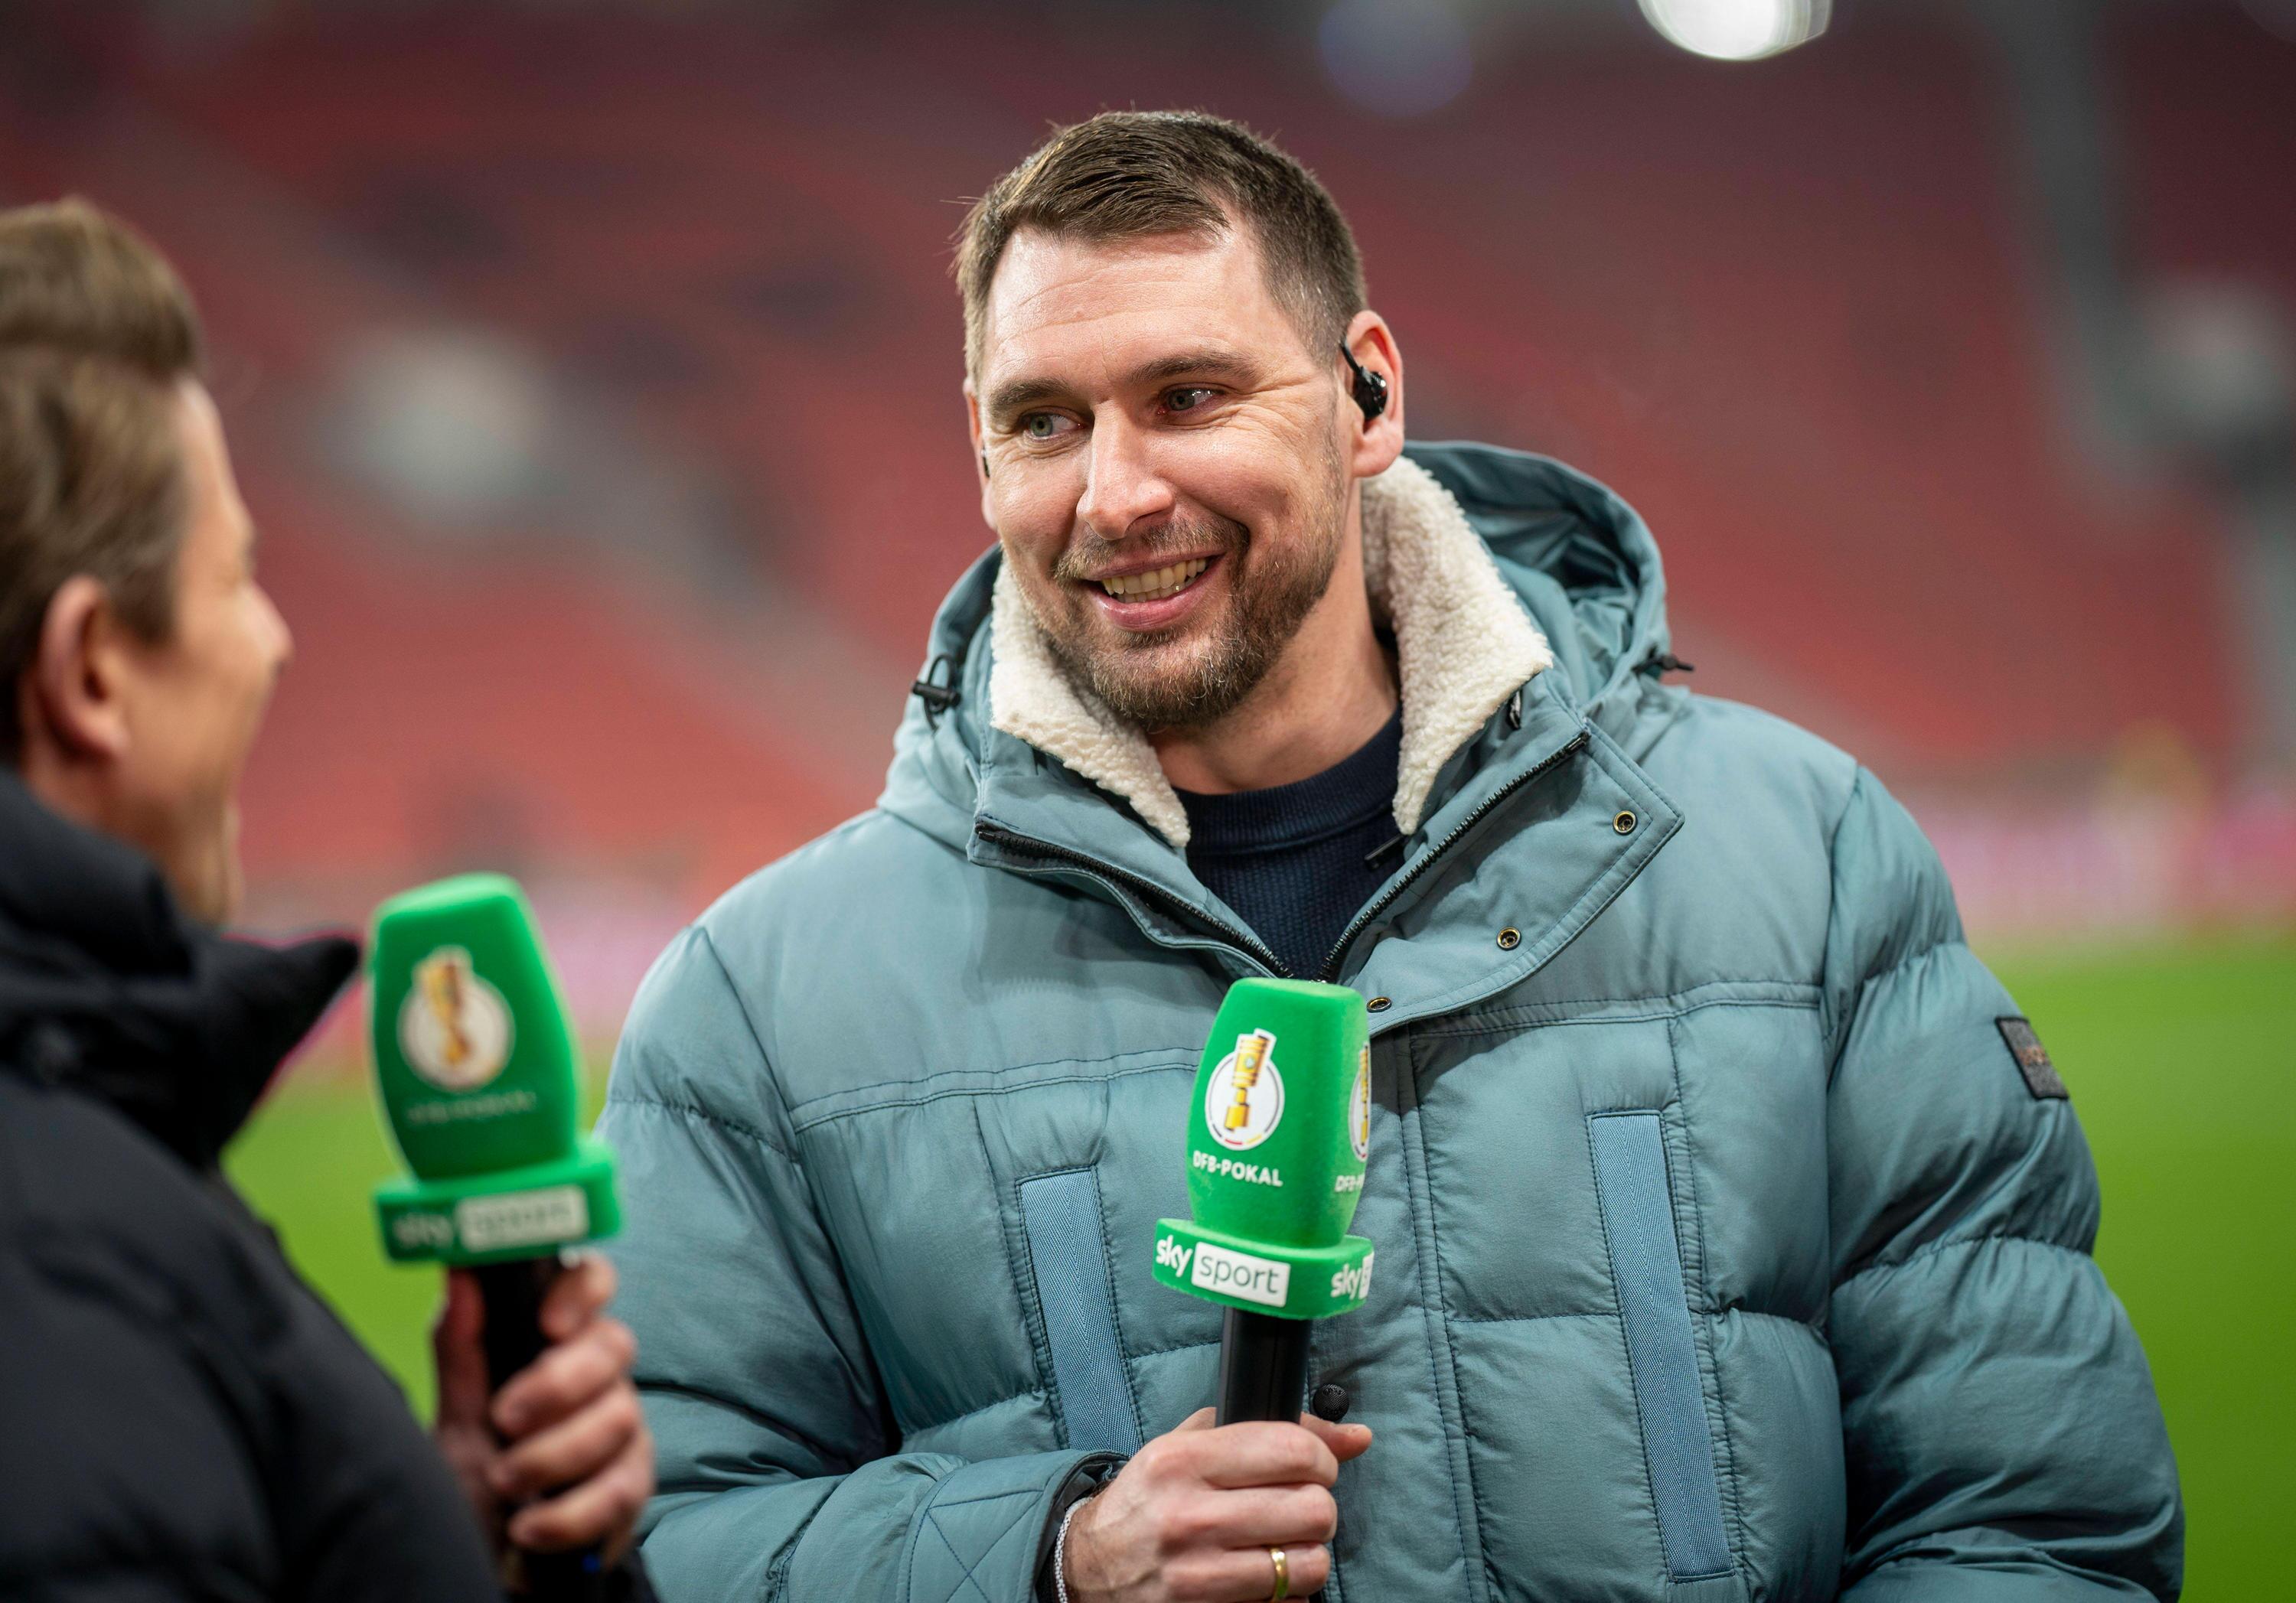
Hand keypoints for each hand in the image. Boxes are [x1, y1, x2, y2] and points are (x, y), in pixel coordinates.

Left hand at [431, 1253, 654, 1563]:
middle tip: (505, 1419)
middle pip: (615, 1345)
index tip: (547, 1324)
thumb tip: (459, 1274)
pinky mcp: (633, 1488)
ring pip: (620, 1416)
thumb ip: (461, 1349)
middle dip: (558, 1384)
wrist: (488, 1559)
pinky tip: (528, 1526)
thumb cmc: (476, 1479)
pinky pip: (619, 1489)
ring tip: (504, 1482)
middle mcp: (601, 1379)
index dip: (582, 1291)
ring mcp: (624, 1431)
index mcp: (559, 1345)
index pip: (592, 1284)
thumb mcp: (456, 1417)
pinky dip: (566, 1514)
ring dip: (551, 1456)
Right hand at [1063, 1408, 1371, 1602]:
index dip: (1322, 1458)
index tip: (1313, 1467)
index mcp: (1183, 1462)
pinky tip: (1261, 1576)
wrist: (1089, 1568)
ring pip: (1310, 1564)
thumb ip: (1272, 1431)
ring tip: (1283, 1544)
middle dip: (1319, 1506)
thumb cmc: (1152, 1497)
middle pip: (1314, 1509)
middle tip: (1299, 1507)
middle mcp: (1189, 1518)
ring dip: (1307, 1554)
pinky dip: (1287, 1593)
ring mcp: (1198, 1578)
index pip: (1294, 1451)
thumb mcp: (1193, 1444)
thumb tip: (1357, 1437)